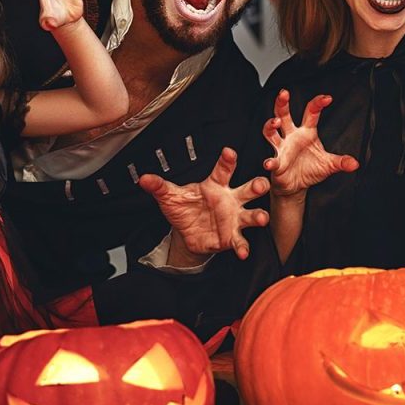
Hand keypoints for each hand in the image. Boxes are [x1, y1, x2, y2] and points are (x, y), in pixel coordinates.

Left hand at [139, 147, 269, 261]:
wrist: (187, 233)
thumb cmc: (185, 209)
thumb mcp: (170, 197)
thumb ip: (159, 187)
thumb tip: (143, 179)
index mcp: (216, 185)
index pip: (223, 170)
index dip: (227, 161)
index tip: (229, 153)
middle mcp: (230, 199)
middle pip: (248, 189)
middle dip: (257, 186)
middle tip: (260, 184)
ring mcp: (234, 218)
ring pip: (251, 214)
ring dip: (258, 216)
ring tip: (261, 218)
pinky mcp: (231, 237)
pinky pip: (240, 241)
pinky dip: (242, 246)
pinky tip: (243, 252)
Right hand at [262, 90, 357, 197]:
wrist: (297, 186)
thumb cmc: (311, 170)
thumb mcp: (329, 164)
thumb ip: (341, 162)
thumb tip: (355, 164)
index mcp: (307, 132)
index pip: (311, 113)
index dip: (318, 103)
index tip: (327, 98)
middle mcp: (292, 136)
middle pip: (284, 115)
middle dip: (282, 104)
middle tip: (284, 93)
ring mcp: (282, 148)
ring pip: (271, 132)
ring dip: (270, 126)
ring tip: (276, 122)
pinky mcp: (277, 163)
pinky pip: (272, 160)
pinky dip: (270, 161)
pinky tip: (270, 163)